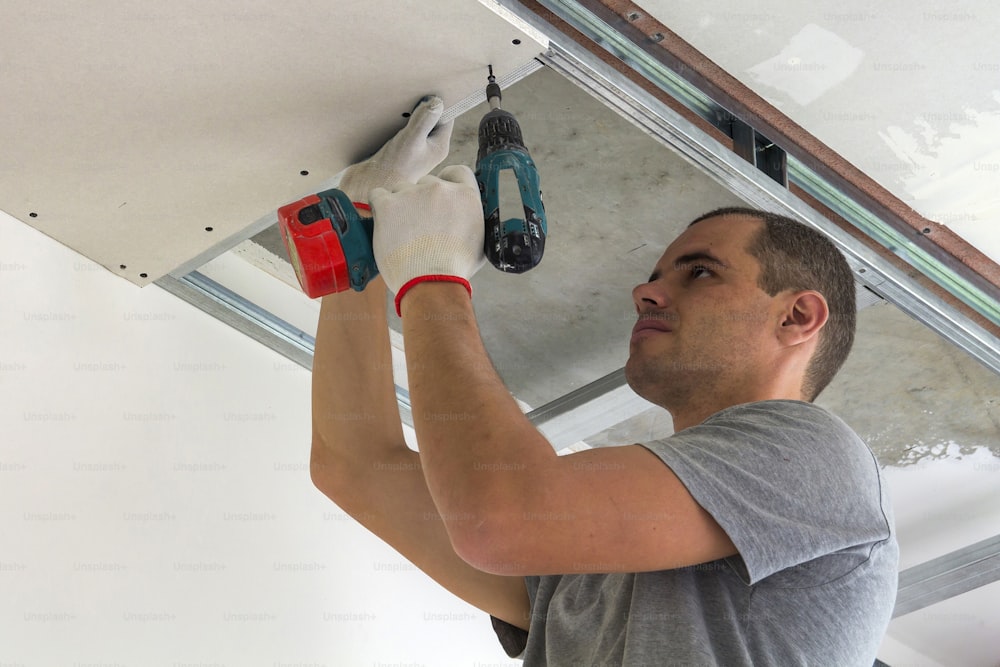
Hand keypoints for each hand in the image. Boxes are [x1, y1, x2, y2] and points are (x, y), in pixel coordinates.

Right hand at [338, 96, 452, 202]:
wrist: (368, 187)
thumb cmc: (393, 167)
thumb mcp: (410, 140)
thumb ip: (424, 120)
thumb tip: (437, 101)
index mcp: (439, 147)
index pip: (446, 117)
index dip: (439, 103)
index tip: (428, 90)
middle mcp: (430, 148)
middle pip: (432, 119)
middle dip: (422, 107)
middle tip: (411, 95)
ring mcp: (415, 149)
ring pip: (417, 123)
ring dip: (408, 114)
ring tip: (399, 107)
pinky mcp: (400, 150)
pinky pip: (404, 130)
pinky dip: (398, 122)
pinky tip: (389, 120)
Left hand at [371, 165, 485, 299]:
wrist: (431, 284)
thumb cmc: (455, 270)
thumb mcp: (480, 243)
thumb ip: (472, 221)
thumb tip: (468, 218)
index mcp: (465, 195)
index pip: (456, 172)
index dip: (447, 184)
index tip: (440, 199)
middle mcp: (440, 189)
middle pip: (426, 183)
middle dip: (422, 200)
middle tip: (419, 225)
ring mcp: (412, 194)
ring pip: (402, 189)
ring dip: (401, 204)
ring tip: (401, 231)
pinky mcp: (388, 204)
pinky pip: (377, 195)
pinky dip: (379, 208)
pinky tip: (385, 225)